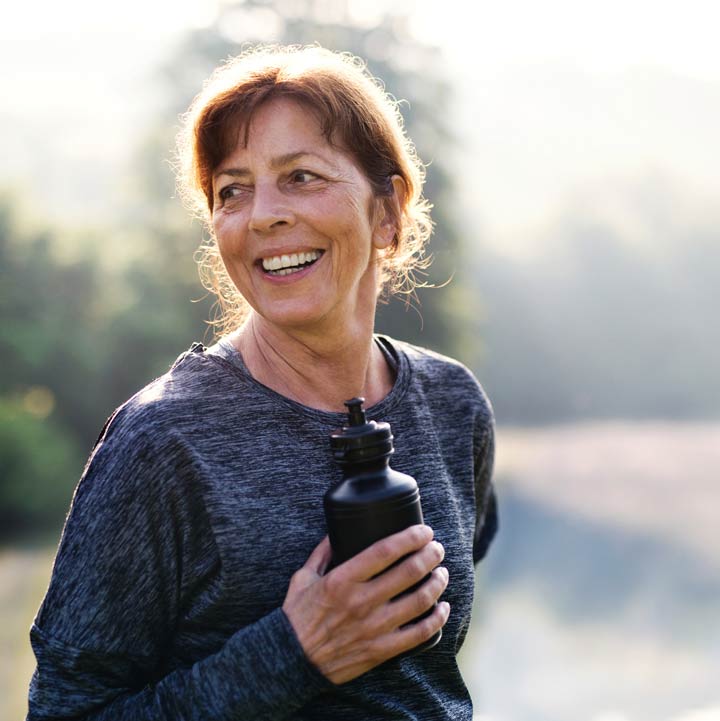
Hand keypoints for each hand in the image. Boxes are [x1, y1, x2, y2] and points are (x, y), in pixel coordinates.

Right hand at [282, 525, 449, 683]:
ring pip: (419, 601)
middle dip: (430, 555)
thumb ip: (321, 553)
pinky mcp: (381, 650)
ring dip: (437, 583)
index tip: (424, 531)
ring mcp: (374, 628)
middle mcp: (361, 601)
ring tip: (442, 573)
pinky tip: (442, 608)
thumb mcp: (303, 577)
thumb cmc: (297, 616)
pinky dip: (437, 620)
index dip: (410, 537)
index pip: (385, 551)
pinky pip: (419, 634)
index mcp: (342, 580)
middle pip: (409, 572)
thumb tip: (335, 532)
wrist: (291, 660)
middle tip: (437, 549)